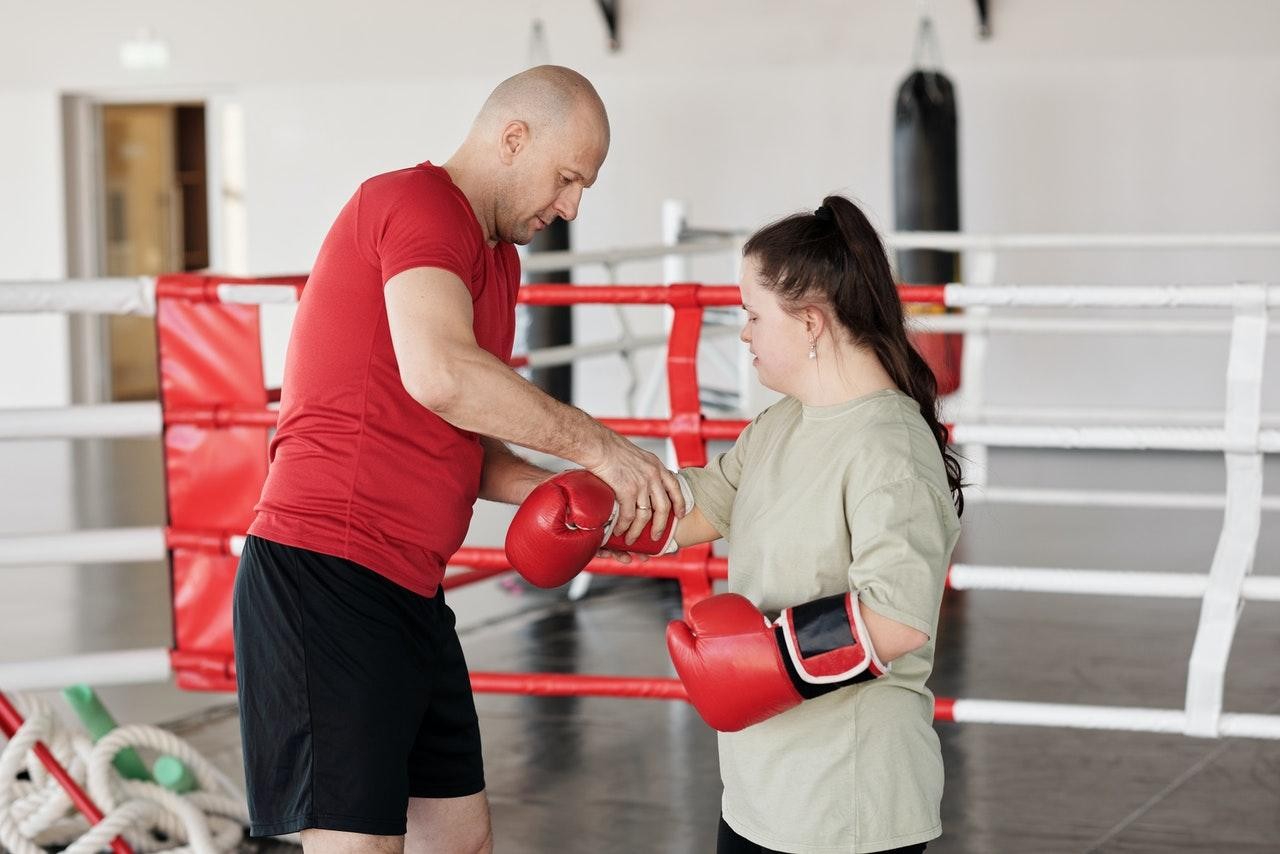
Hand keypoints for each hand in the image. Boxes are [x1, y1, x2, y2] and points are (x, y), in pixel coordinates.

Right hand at [583, 430, 686, 547]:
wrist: (599, 445)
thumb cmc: (612, 449)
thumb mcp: (638, 456)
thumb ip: (645, 469)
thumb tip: (644, 480)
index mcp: (656, 466)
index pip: (675, 487)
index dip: (679, 503)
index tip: (680, 514)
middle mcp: (653, 475)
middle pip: (663, 507)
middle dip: (661, 525)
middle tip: (656, 536)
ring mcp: (641, 484)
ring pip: (645, 516)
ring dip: (638, 531)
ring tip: (632, 539)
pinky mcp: (627, 490)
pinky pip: (628, 515)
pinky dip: (624, 526)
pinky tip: (619, 531)